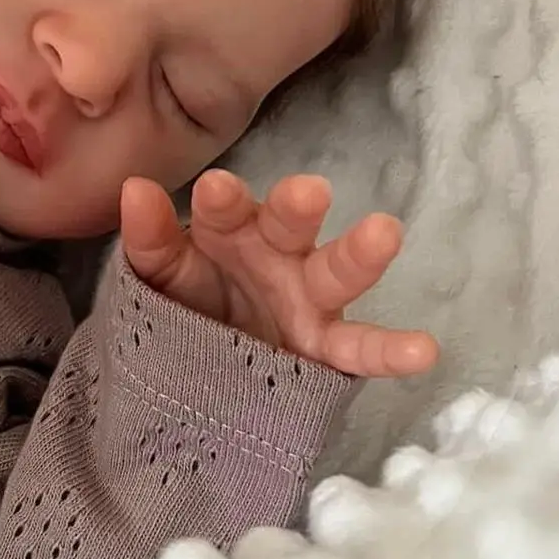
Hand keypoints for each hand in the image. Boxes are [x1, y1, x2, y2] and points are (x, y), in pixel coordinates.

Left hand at [121, 170, 438, 379]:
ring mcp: (309, 299)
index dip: (223, 201)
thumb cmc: (185, 301)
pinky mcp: (328, 348)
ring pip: (337, 272)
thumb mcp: (160, 274)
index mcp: (231, 230)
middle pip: (290, 226)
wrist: (198, 371)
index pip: (226, 209)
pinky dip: (394, 350)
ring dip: (361, 254)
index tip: (216, 190)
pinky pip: (362, 350)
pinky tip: (424, 349)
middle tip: (307, 191)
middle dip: (297, 208)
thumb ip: (149, 239)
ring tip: (386, 232)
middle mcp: (277, 255)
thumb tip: (133, 188)